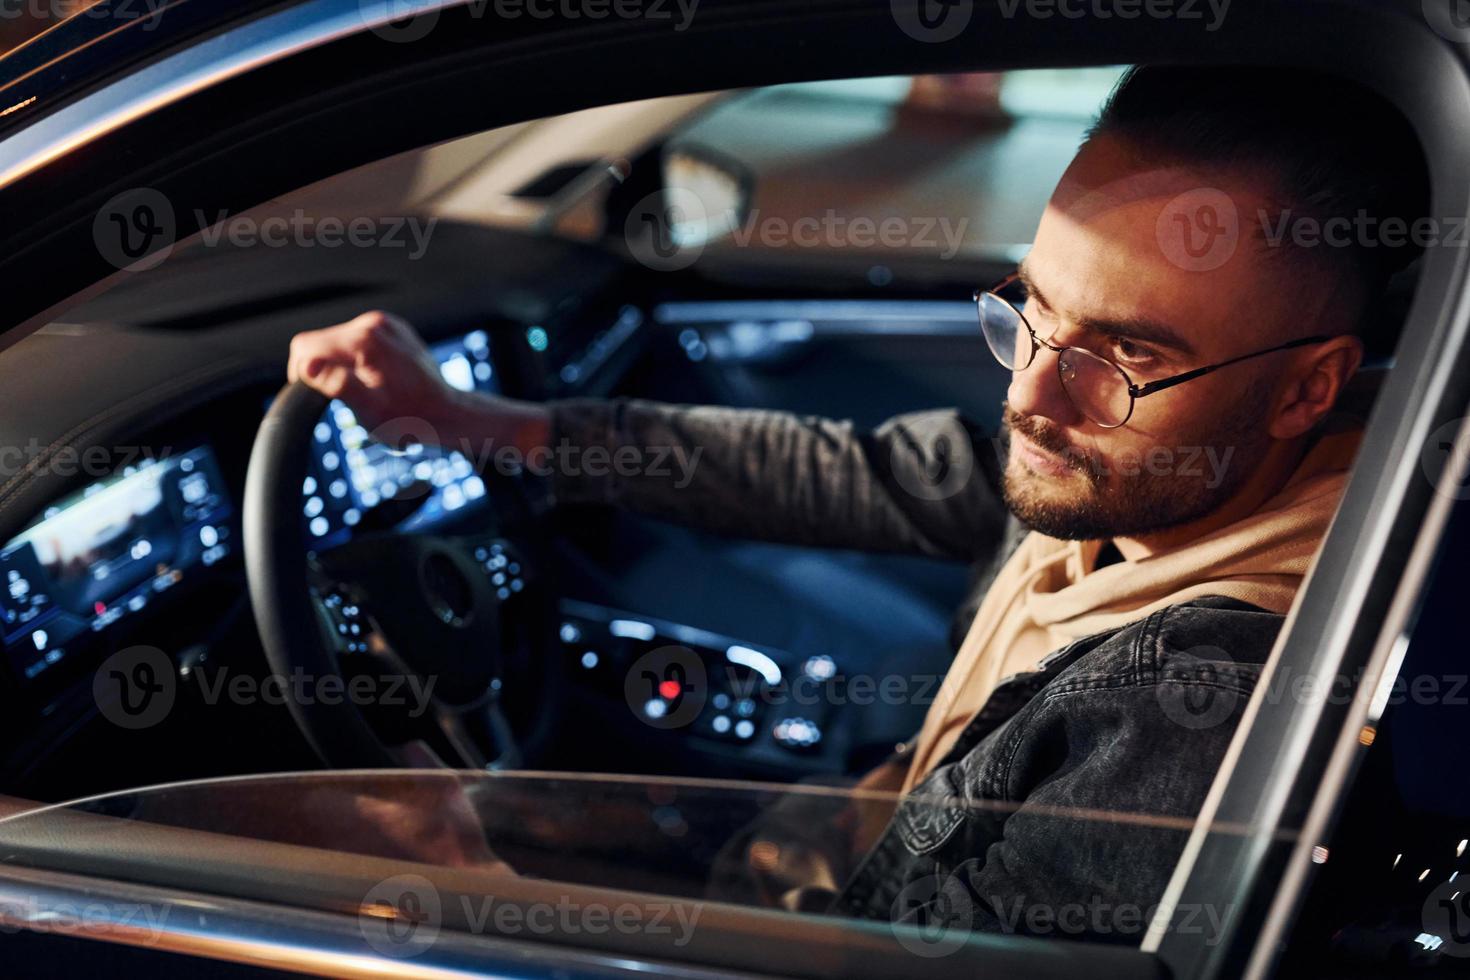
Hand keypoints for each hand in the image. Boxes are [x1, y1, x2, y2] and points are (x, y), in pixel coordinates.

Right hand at [288, 310, 548, 452]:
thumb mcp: (370, 411)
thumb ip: (337, 385)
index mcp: (364, 340)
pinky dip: (353, 359)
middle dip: (320, 369)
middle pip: (318, 341)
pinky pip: (354, 340)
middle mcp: (372, 323)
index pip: (305, 346)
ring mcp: (383, 323)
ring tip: (359, 389)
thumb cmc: (411, 418)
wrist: (446, 412)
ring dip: (337, 364)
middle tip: (339, 398)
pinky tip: (371, 379)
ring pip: (334, 340)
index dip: (301, 372)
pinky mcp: (389, 329)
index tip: (315, 395)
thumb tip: (308, 368)